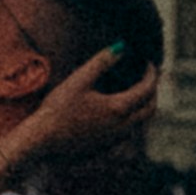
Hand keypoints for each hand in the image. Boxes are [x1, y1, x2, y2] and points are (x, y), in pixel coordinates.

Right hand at [7, 47, 162, 175]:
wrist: (42, 141)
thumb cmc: (58, 109)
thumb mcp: (79, 80)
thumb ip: (101, 62)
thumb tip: (121, 46)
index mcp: (119, 108)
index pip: (147, 89)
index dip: (152, 74)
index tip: (149, 64)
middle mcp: (122, 127)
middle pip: (150, 109)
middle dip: (153, 92)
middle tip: (148, 78)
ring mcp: (114, 140)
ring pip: (140, 123)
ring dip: (143, 107)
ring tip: (135, 93)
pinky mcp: (105, 148)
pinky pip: (127, 132)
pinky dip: (130, 119)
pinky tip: (117, 112)